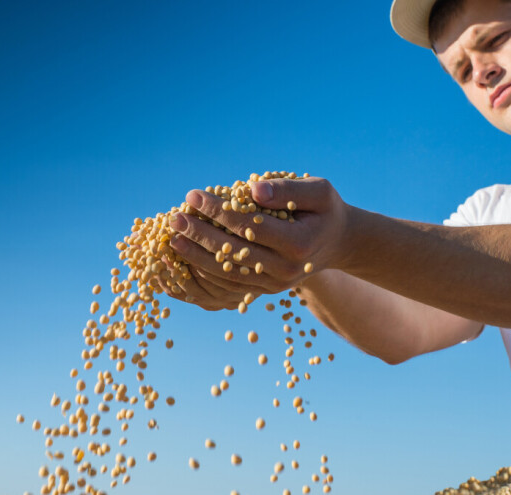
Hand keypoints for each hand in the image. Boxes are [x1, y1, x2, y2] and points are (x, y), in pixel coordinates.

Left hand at [164, 177, 349, 309]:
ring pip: (227, 275)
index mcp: (298, 244)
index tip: (193, 196)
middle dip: (199, 235)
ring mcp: (274, 285)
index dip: (218, 211)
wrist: (337, 242)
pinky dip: (204, 275)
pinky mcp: (264, 291)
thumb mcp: (318, 191)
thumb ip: (286, 189)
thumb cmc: (325, 210)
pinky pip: (229, 288)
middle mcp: (286, 270)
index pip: (249, 227)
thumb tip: (252, 190)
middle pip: (234, 253)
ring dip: (195, 258)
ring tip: (173, 240)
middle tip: (174, 219)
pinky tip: (184, 261)